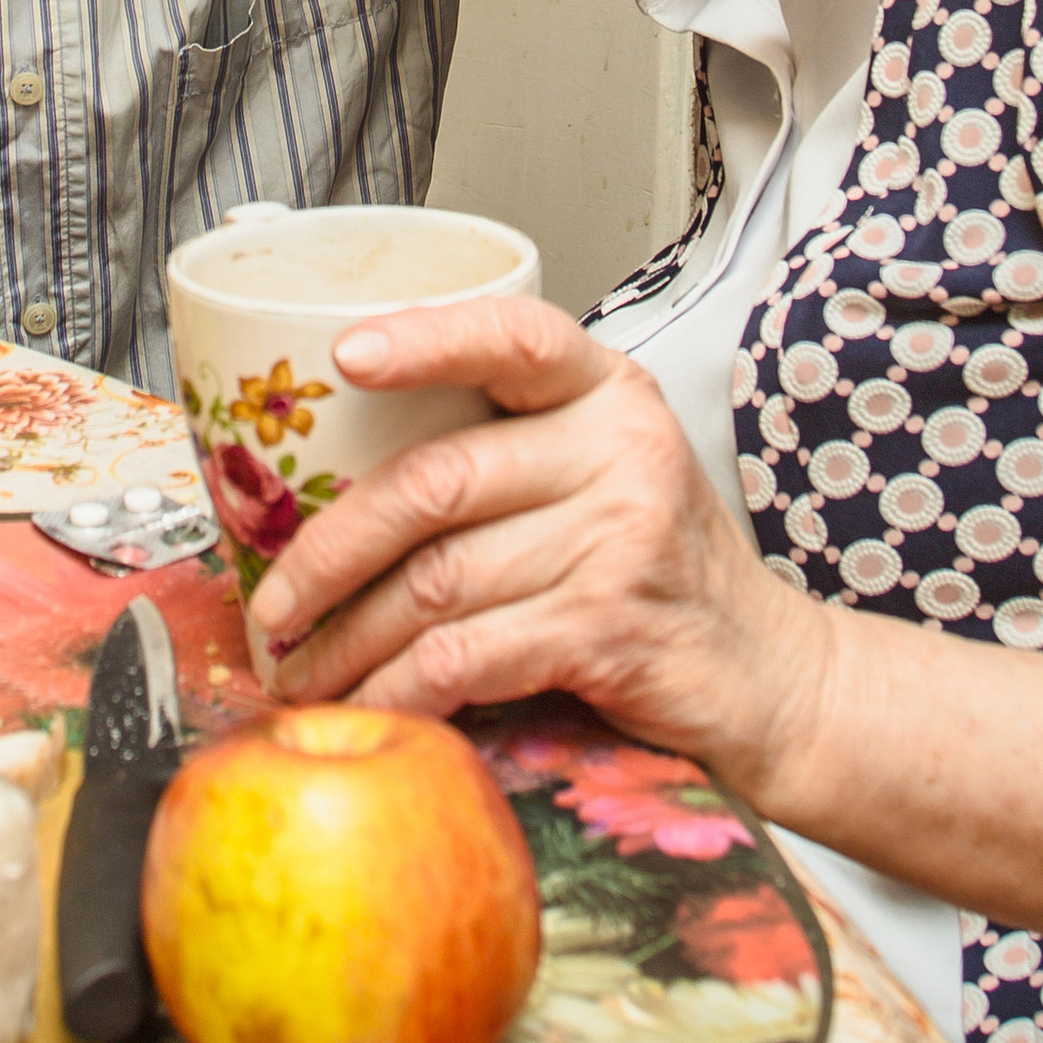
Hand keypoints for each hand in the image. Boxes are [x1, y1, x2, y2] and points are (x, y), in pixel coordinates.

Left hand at [246, 296, 822, 796]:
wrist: (770, 676)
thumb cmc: (658, 571)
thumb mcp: (602, 475)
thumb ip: (506, 454)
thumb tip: (332, 480)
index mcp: (607, 392)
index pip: (512, 337)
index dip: (425, 339)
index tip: (343, 355)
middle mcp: (619, 450)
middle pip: (434, 481)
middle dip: (329, 549)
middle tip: (272, 598)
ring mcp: (619, 538)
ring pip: (436, 581)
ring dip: (349, 639)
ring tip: (302, 669)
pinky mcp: (610, 628)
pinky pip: (467, 656)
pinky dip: (399, 690)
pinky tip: (368, 705)